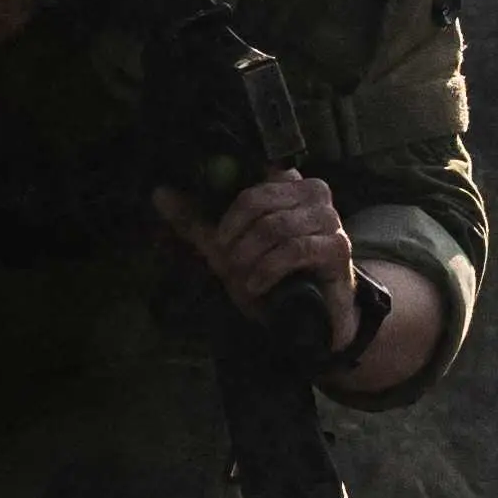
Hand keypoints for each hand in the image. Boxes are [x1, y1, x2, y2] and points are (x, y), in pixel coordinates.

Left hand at [165, 170, 361, 355]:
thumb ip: (195, 221)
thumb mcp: (227, 249)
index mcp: (286, 183)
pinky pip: (295, 249)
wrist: (309, 320)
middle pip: (258, 200)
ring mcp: (329, 218)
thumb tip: (159, 193)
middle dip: (235, 238)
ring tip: (244, 278)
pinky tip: (258, 285)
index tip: (219, 241)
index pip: (247, 178)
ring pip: (275, 226)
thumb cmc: (271, 277)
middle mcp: (312, 192)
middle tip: (229, 264)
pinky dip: (268, 269)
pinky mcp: (338, 247)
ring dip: (250, 257)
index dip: (227, 213)